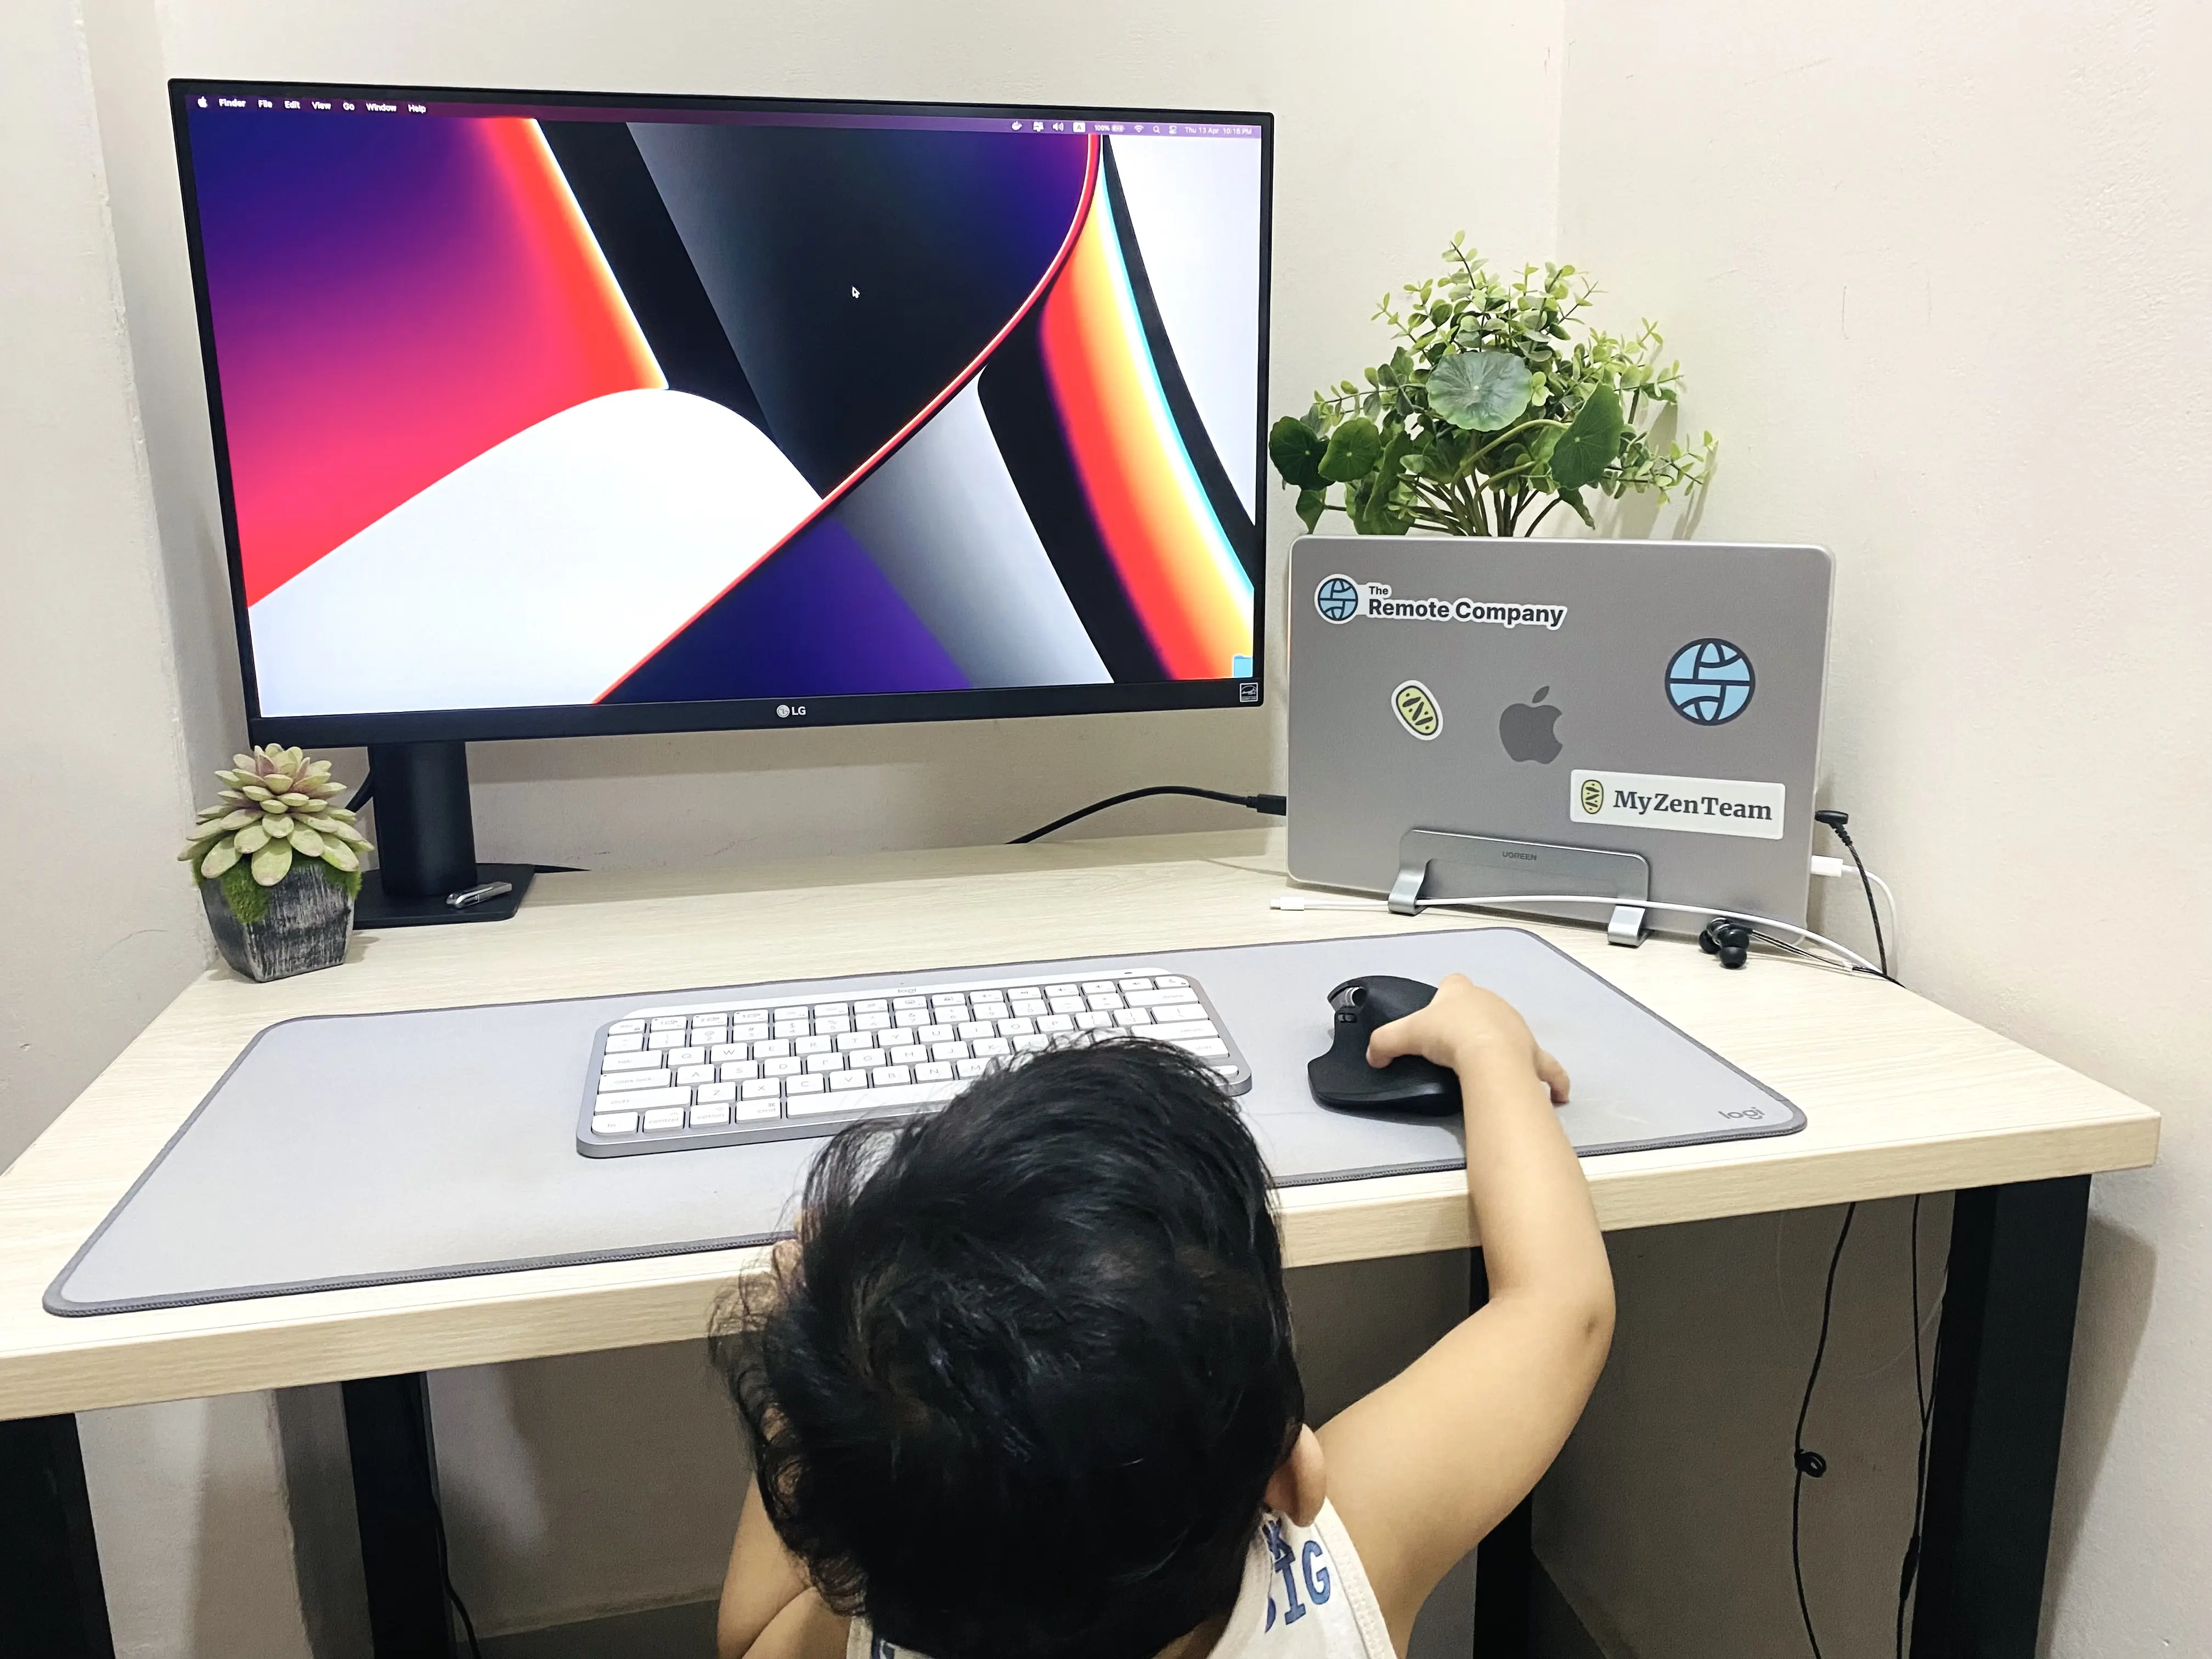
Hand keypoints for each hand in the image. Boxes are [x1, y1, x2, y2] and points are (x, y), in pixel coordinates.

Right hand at [1366, 974, 1568, 1104]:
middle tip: (1453, 1046)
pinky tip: (1557, 1094)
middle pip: (1481, 1006)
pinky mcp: (1534, 1053)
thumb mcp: (1404, 1035)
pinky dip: (1553, 1080)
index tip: (1437, 1015)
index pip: (1453, 983)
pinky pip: (1548, 1067)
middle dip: (1471, 1021)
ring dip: (1502, 1043)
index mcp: (1461, 993)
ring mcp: (1517, 1027)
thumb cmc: (1447, 1036)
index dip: (1444, 996)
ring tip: (1487, 1065)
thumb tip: (1373, 1057)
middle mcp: (1492, 1003)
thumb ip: (1383, 1043)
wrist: (1487, 1056)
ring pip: (1511, 1030)